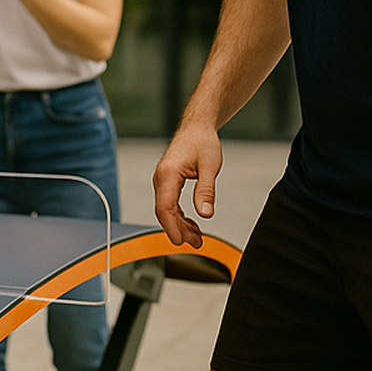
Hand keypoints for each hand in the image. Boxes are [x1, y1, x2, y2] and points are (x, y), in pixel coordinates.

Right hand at [151, 125, 222, 247]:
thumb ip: (206, 191)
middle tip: (196, 243)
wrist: (196, 128)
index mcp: (168, 174)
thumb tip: (205, 214)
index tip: (180, 241)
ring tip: (196, 238)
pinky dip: (180, 216)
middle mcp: (161, 178)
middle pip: (164, 212)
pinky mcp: (168, 182)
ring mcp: (163, 181)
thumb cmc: (202, 142)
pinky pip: (170, 204)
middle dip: (178, 230)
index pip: (165, 207)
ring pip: (167, 210)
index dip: (172, 227)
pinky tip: (192, 224)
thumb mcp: (210, 167)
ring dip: (180, 225)